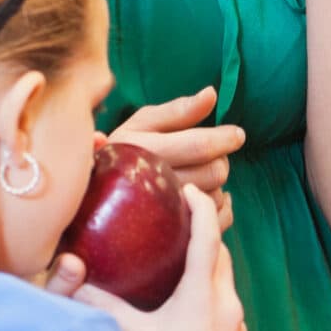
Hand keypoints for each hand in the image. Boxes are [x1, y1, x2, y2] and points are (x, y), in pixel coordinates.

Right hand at [73, 185, 245, 330]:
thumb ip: (102, 306)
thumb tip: (71, 278)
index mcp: (202, 293)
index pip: (207, 233)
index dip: (200, 205)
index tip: (186, 187)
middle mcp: (225, 301)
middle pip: (220, 250)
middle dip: (205, 228)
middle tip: (180, 213)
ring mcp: (235, 321)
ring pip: (224, 276)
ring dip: (208, 258)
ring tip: (181, 251)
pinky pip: (224, 299)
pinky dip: (209, 286)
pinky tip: (187, 299)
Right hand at [109, 86, 242, 225]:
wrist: (93, 194)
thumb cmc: (124, 150)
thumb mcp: (142, 123)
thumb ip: (178, 110)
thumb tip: (211, 94)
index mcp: (144, 151)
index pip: (200, 146)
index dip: (225, 138)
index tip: (237, 134)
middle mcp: (151, 186)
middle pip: (214, 172)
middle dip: (220, 159)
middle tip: (212, 155)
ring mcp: (161, 216)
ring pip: (216, 197)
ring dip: (216, 184)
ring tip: (199, 175)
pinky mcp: (172, 236)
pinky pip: (214, 222)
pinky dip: (218, 208)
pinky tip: (204, 196)